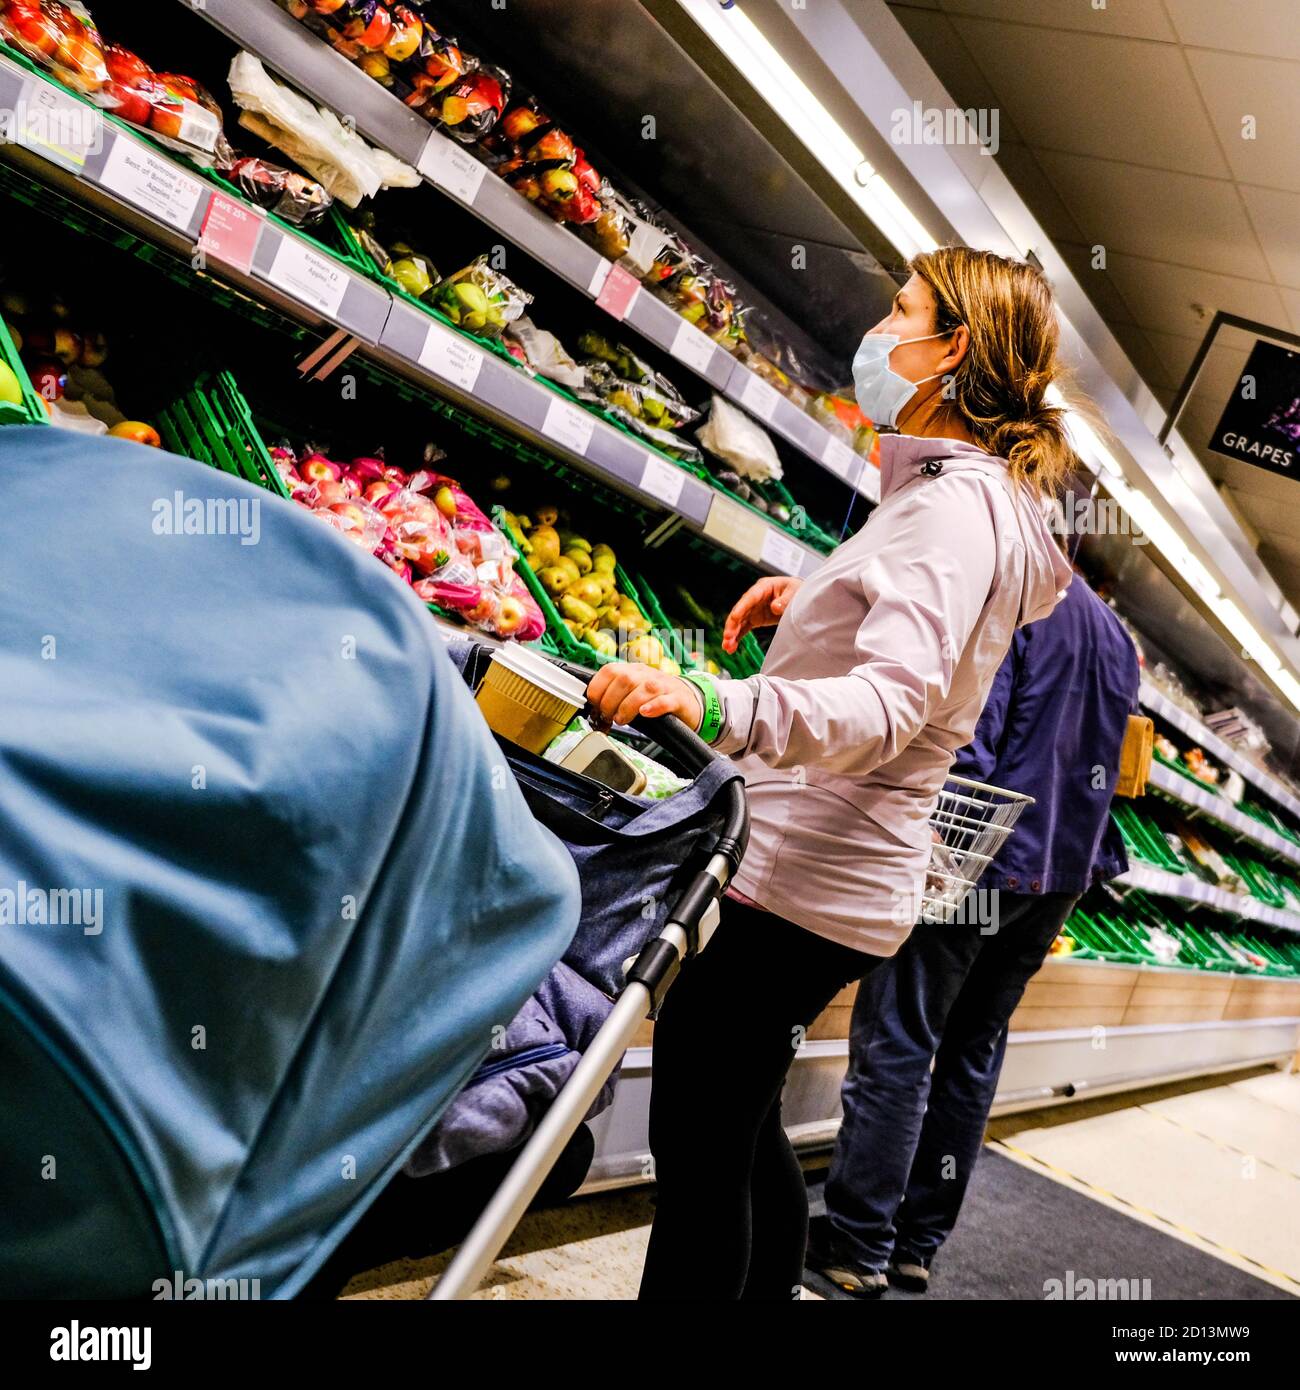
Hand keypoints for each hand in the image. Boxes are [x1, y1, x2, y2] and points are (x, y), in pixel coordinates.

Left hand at [586, 662, 701, 730]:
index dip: (598, 688)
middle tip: (609, 717)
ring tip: (622, 719)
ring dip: (627, 706)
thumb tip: (593, 709)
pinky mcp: (678, 699)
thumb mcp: (633, 692)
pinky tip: (645, 713)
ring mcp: (664, 686)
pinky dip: (653, 706)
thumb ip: (614, 696)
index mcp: (633, 671)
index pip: (610, 670)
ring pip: (644, 689)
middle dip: (610, 701)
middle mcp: (647, 675)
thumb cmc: (656, 698)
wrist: (689, 700)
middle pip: (624, 679)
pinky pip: (665, 700)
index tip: (594, 705)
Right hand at [722, 574, 801, 651]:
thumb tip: (775, 607)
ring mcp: (754, 609)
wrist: (800, 596)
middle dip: (732, 625)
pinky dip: (737, 637)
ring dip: (732, 634)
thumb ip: (785, 600)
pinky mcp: (756, 619)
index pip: (750, 598)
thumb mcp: (795, 592)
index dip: (741, 608)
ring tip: (727, 647)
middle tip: (728, 637)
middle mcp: (755, 598)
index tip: (734, 618)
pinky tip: (731, 647)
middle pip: (740, 611)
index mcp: (764, 587)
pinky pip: (744, 628)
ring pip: (739, 621)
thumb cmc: (797, 590)